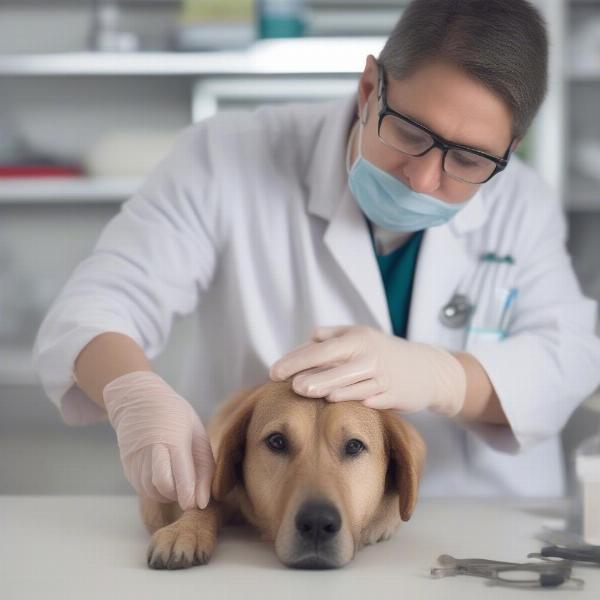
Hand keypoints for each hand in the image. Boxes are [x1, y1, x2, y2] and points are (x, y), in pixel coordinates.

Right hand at [103, 371, 214, 510]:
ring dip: (169, 494)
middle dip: (179, 495)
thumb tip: (204, 502)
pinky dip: (158, 490)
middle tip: (190, 488)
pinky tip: (167, 476)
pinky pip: (144, 489)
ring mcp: (135, 460)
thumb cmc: (176, 415)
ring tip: (179, 477)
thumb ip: (204, 467)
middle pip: (162, 486)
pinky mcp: (127, 467)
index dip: (187, 492)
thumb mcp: (197, 433)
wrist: (138, 399)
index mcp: (171, 438)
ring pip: (152, 492)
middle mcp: (149, 451)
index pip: (178, 472)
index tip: (196, 506)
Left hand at [270, 325, 466, 415]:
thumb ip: (332, 337)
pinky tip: (336, 402)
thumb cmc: (384, 352)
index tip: (275, 371)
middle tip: (288, 384)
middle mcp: (369, 356)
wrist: (428, 369)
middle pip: (335, 366)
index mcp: (357, 339)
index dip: (296, 360)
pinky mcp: (392, 395)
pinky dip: (354, 399)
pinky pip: (369, 399)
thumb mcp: (360, 336)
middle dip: (310, 375)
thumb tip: (306, 341)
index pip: (320, 349)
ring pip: (350, 384)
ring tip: (305, 392)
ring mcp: (382, 376)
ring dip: (327, 388)